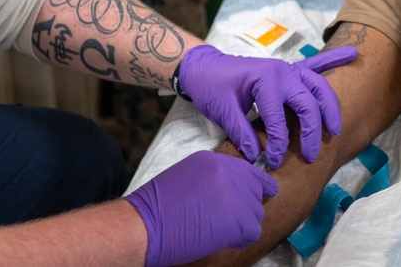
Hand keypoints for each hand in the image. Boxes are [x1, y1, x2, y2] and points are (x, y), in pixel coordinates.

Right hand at [124, 150, 277, 266]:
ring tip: (219, 231)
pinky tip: (223, 240)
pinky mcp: (238, 218)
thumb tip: (230, 193)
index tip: (250, 197)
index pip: (248, 170)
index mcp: (213, 160)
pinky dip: (241, 239)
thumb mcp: (186, 177)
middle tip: (226, 220)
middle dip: (245, 207)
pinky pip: (253, 231)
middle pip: (255, 191)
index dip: (250, 187)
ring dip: (242, 224)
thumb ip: (211, 179)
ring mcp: (235, 193)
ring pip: (256, 212)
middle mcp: (228, 171)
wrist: (144, 225)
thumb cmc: (156, 208)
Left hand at [178, 45, 357, 169]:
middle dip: (313, 131)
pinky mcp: (287, 69)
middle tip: (310, 155)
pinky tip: (354, 55)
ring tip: (336, 129)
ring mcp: (287, 68)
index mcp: (264, 79)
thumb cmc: (211, 87)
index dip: (278, 143)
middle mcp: (281, 71)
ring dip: (330, 106)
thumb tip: (257, 155)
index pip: (278, 118)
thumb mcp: (222, 112)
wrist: (203, 67)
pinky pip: (315, 64)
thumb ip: (241, 133)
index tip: (272, 161)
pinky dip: (333, 59)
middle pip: (308, 102)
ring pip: (319, 86)